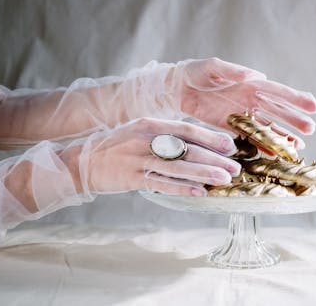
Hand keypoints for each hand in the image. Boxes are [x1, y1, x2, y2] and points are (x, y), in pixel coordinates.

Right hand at [68, 117, 241, 195]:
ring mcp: (139, 159)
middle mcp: (146, 139)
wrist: (81, 161)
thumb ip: (165, 136)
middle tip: (234, 168)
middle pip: (188, 149)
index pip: (187, 129)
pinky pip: (162, 184)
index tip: (230, 145)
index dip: (211, 137)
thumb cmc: (116, 146)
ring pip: (179, 167)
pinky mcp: (132, 178)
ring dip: (204, 173)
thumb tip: (196, 144)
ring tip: (224, 179)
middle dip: (214, 159)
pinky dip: (182, 188)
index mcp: (150, 124)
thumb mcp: (140, 133)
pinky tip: (199, 192)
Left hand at [174, 58, 315, 148]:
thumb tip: (254, 75)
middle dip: (294, 120)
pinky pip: (250, 137)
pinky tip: (273, 153)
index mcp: (250, 83)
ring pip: (267, 126)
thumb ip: (232, 71)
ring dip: (282, 135)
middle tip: (311, 129)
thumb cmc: (195, 72)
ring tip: (298, 146)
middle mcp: (250, 100)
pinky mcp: (231, 126)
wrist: (177, 88)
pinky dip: (261, 145)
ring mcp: (242, 114)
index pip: (278, 91)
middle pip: (278, 111)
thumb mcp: (212, 67)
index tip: (314, 107)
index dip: (296, 99)